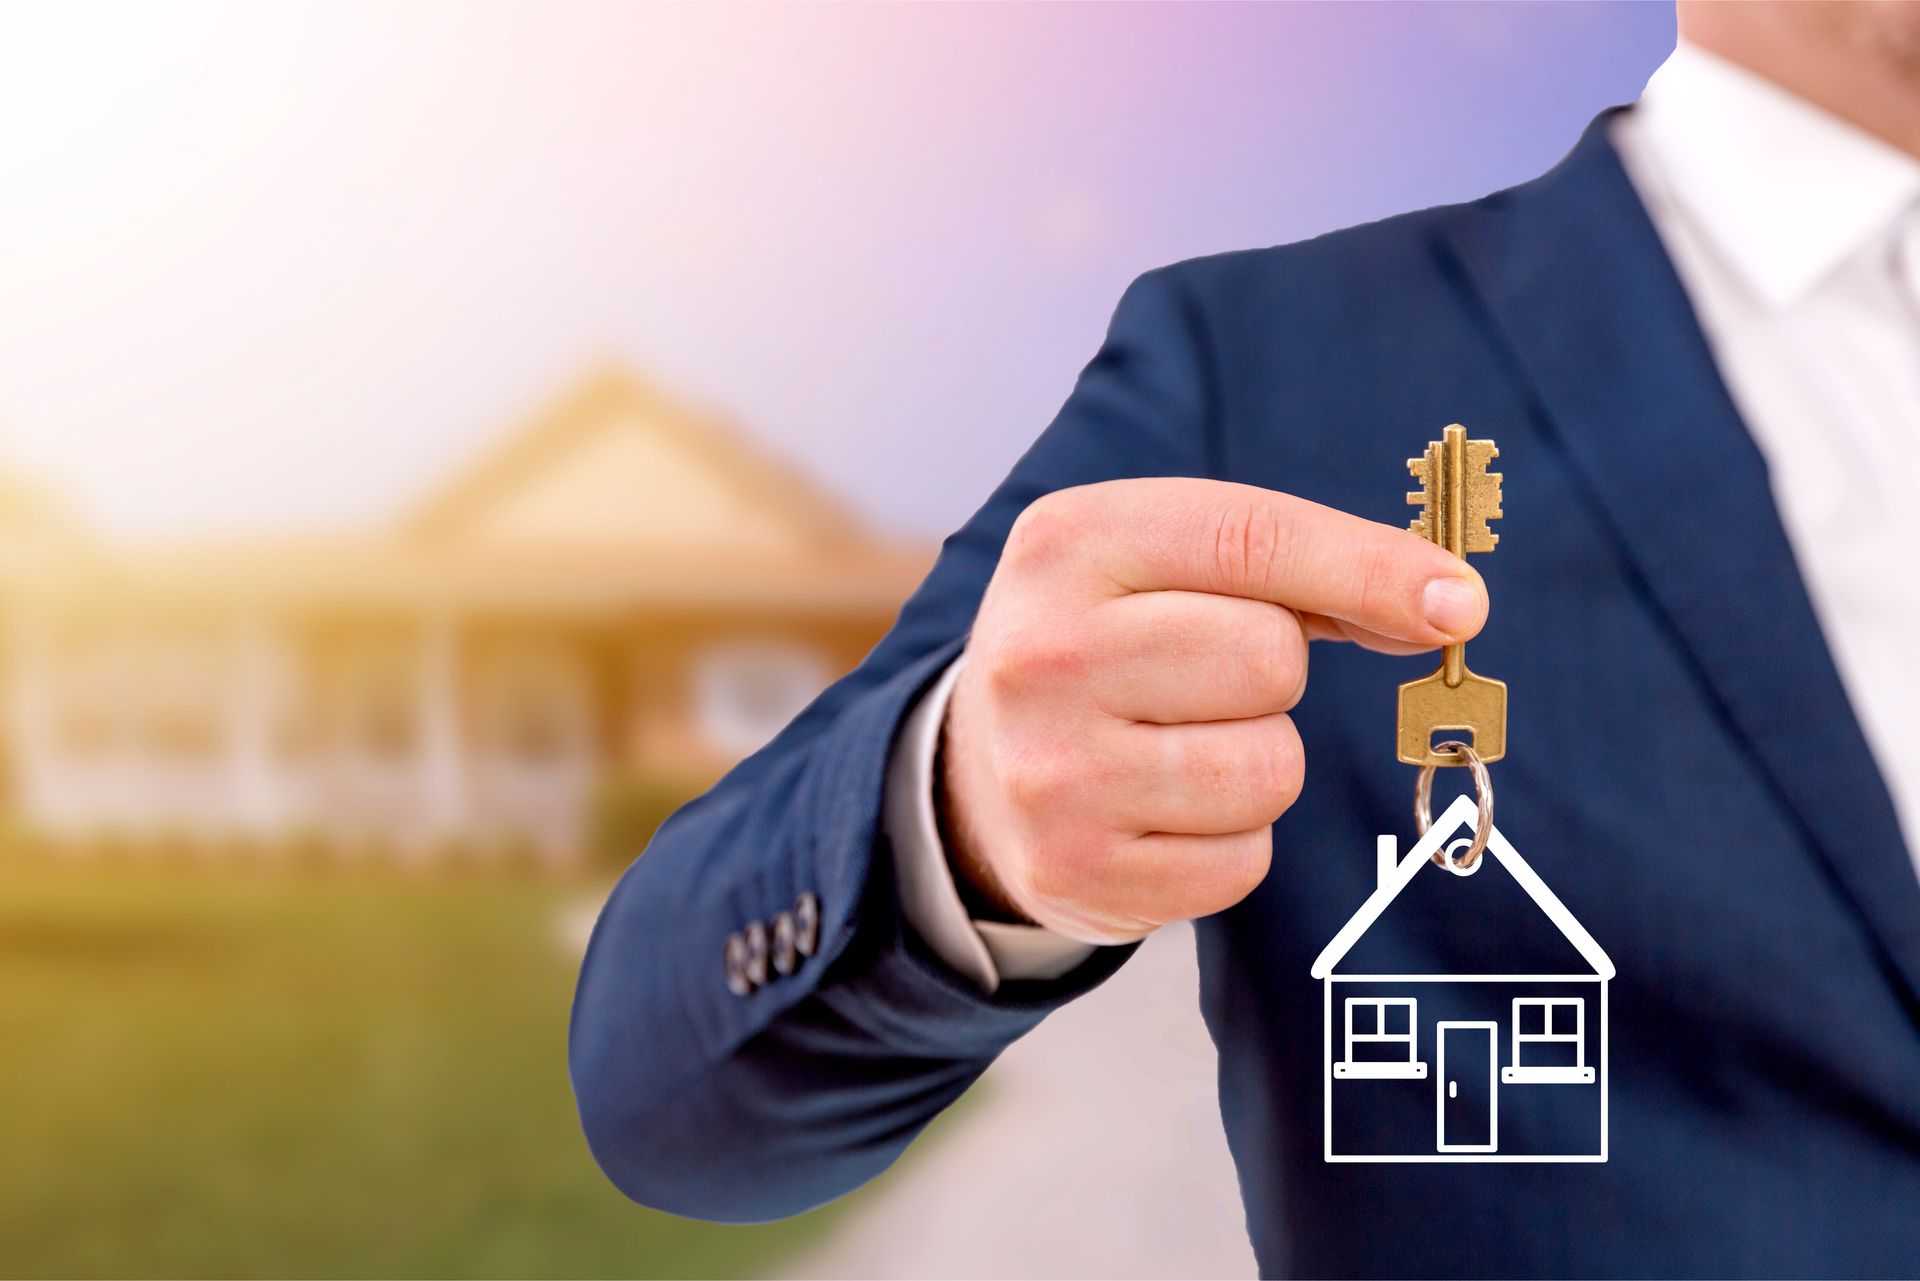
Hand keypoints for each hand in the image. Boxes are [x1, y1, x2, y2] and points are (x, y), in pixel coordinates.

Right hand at [940, 478, 1487, 944]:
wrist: (978, 769)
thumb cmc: (1111, 645)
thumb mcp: (1164, 564)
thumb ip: (1299, 568)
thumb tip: (1448, 605)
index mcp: (1068, 543)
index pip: (1249, 537)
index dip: (1369, 568)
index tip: (1459, 601)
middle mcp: (1041, 654)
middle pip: (1267, 660)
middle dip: (1273, 673)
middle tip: (1209, 681)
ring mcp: (1050, 772)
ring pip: (1268, 770)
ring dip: (1258, 762)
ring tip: (1181, 748)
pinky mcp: (1075, 872)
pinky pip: (1243, 861)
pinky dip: (1232, 841)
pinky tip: (1165, 814)